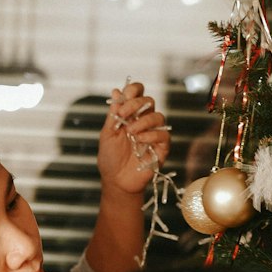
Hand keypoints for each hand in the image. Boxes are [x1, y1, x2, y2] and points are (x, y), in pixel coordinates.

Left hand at [96, 82, 170, 196]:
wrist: (116, 180)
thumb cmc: (110, 158)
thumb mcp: (107, 134)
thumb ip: (114, 114)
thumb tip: (116, 91)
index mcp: (130, 115)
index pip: (137, 93)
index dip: (133, 90)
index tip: (123, 98)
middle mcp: (144, 121)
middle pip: (149, 101)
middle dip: (136, 104)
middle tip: (123, 115)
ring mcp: (153, 134)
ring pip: (159, 116)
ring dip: (144, 121)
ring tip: (131, 132)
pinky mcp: (161, 148)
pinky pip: (164, 135)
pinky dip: (152, 135)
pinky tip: (140, 141)